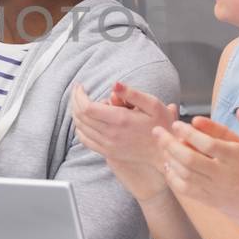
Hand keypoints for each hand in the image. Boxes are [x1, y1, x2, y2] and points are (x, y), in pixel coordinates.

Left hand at [72, 82, 177, 201]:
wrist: (164, 154)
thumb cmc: (161, 126)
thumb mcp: (154, 105)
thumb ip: (132, 94)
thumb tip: (114, 84)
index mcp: (120, 120)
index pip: (87, 107)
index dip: (79, 95)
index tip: (80, 86)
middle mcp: (111, 134)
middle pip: (81, 116)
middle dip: (75, 100)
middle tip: (78, 91)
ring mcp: (108, 145)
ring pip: (81, 127)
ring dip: (76, 112)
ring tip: (79, 101)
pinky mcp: (107, 152)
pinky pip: (85, 140)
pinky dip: (79, 128)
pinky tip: (82, 120)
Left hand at [155, 107, 238, 232]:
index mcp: (237, 158)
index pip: (207, 144)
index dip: (188, 132)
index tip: (177, 123)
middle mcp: (224, 175)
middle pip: (189, 160)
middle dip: (169, 144)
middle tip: (157, 131)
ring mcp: (216, 189)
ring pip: (185, 175)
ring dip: (169, 159)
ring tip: (161, 145)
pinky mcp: (211, 200)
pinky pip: (186, 190)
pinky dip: (173, 178)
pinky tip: (169, 166)